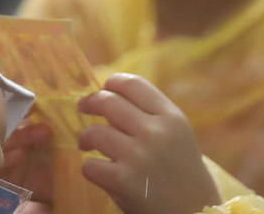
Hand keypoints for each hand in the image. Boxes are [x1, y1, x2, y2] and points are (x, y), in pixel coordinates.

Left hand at [77, 75, 216, 213]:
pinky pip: (90, 165)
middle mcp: (156, 132)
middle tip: (83, 107)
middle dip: (90, 102)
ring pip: (94, 132)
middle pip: (108, 102)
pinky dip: (90, 168)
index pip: (133, 84)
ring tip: (87, 145)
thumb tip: (108, 94)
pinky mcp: (123, 181)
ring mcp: (139, 156)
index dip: (112, 82)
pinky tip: (99, 171)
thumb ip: (150, 114)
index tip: (104, 88)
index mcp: (171, 117)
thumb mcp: (177, 135)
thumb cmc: (181, 173)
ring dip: (85, 138)